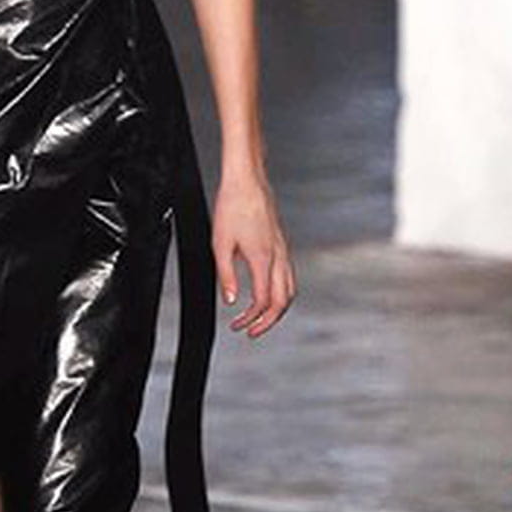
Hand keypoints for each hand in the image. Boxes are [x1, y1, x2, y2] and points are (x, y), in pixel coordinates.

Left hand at [212, 172, 295, 338]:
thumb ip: (226, 276)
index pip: (265, 301)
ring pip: (290, 289)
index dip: (252, 319)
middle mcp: (278, 256)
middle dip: (269, 321)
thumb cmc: (232, 206)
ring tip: (260, 318)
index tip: (238, 326)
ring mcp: (283, 250)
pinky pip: (288, 275)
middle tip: (252, 331)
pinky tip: (267, 292)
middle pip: (283, 301)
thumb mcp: (220, 244)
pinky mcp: (282, 244)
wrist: (247, 180)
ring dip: (277, 308)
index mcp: (263, 259)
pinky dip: (281, 291)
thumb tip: (231, 301)